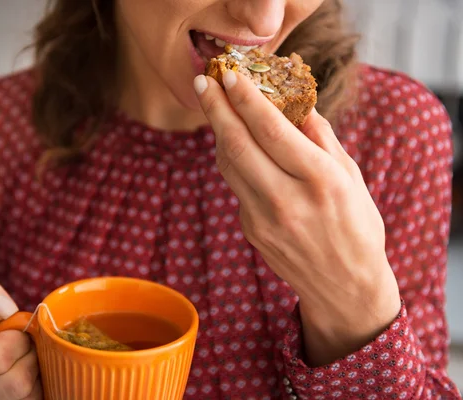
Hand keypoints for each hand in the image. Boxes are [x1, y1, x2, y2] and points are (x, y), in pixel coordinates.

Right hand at [0, 275, 41, 398]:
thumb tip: (3, 309)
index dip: (17, 340)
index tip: (14, 331)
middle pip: (16, 383)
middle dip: (30, 357)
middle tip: (24, 346)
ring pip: (27, 396)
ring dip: (36, 372)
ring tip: (24, 359)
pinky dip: (38, 388)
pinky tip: (27, 374)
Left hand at [194, 71, 400, 365]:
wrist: (343, 286)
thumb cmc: (356, 226)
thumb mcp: (351, 177)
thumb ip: (321, 139)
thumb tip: (296, 104)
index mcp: (320, 180)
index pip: (271, 130)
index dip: (246, 99)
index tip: (230, 75)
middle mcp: (287, 199)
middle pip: (238, 145)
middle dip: (216, 108)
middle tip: (202, 81)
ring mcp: (263, 219)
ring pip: (229, 164)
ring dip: (218, 131)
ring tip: (214, 105)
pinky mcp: (250, 230)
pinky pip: (235, 185)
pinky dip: (230, 158)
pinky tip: (232, 141)